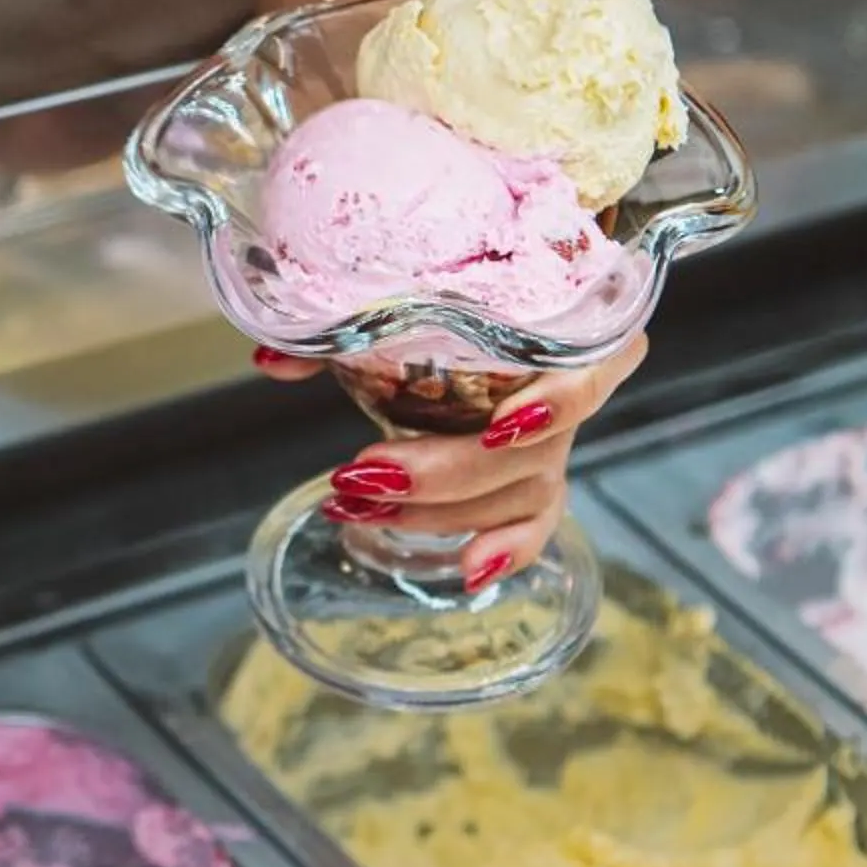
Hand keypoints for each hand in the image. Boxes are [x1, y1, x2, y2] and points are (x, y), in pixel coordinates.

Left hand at [255, 336, 649, 590]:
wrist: (489, 305)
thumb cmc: (454, 296)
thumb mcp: (402, 300)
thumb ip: (343, 328)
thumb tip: (271, 363)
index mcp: (560, 329)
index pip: (595, 367)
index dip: (560, 403)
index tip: (499, 428)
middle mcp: (565, 393)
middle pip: (534, 451)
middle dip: (445, 471)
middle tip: (364, 472)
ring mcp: (553, 445)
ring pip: (519, 495)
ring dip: (440, 511)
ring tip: (359, 506)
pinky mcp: (534, 485)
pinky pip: (535, 528)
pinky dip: (506, 551)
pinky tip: (467, 569)